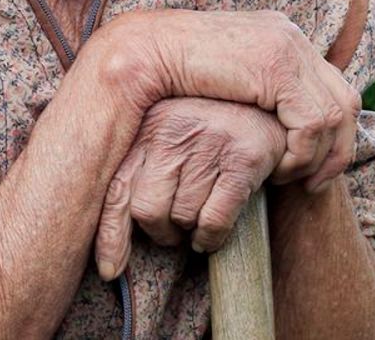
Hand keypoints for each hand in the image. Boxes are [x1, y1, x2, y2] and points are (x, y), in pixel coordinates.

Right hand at [93, 9, 359, 190]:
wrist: (142, 49)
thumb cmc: (167, 71)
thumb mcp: (221, 77)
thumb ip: (248, 85)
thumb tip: (270, 112)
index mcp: (278, 34)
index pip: (330, 85)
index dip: (333, 131)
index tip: (312, 166)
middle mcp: (289, 35)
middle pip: (343, 98)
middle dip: (338, 148)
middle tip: (314, 182)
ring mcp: (286, 48)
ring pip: (334, 114)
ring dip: (317, 156)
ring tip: (287, 178)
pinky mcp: (276, 68)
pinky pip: (312, 122)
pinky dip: (302, 153)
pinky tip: (277, 169)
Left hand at [93, 98, 284, 279]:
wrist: (264, 102)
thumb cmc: (205, 128)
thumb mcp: (166, 136)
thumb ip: (139, 171)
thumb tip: (111, 236)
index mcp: (145, 127)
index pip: (116, 189)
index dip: (110, 236)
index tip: (110, 270)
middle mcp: (172, 132)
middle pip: (147, 209)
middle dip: (158, 232)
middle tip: (171, 232)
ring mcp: (208, 144)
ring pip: (182, 217)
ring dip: (188, 232)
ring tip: (196, 221)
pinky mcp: (242, 160)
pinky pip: (215, 220)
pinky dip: (210, 238)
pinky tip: (209, 236)